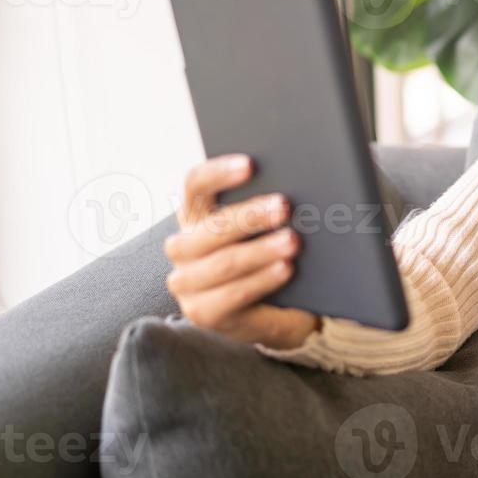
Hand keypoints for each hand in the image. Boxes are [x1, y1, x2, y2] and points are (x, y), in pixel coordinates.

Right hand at [163, 154, 320, 348]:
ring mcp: (187, 282)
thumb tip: (295, 184)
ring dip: (261, 250)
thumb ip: (268, 205)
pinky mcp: (202, 313)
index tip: (251, 164)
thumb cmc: (271, 254)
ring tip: (293, 241)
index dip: (219, 172)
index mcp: (196, 215)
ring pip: (223, 262)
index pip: (195, 185)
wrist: (277, 309)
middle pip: (212, 226)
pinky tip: (285, 270)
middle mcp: (183, 247)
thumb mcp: (267, 227)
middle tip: (285, 206)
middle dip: (251, 216)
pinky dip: (261, 280)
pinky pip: (232, 295)